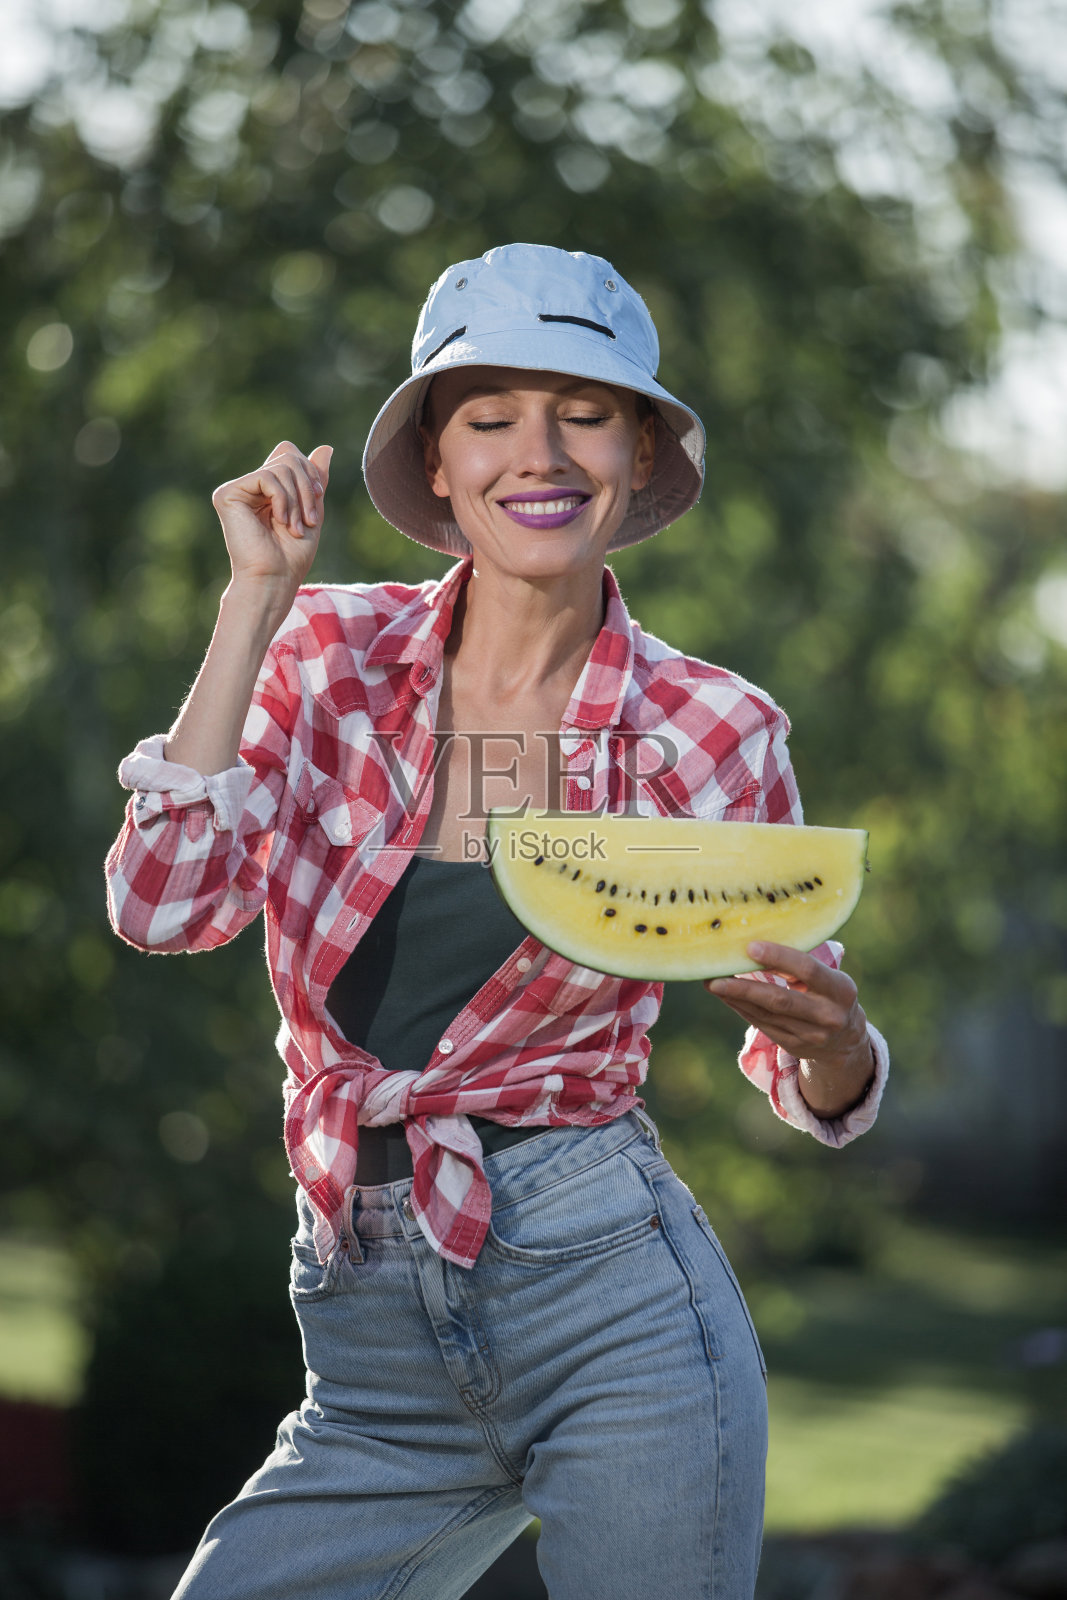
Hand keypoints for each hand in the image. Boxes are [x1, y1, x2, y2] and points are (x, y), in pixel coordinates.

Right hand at [211, 441, 332, 596]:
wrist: (274, 579)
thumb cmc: (292, 555)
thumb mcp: (312, 511)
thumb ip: (315, 480)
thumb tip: (326, 447)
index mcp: (267, 489)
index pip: (290, 454)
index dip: (309, 471)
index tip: (318, 496)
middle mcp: (250, 486)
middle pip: (288, 455)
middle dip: (308, 486)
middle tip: (309, 519)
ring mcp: (237, 489)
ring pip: (281, 466)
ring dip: (298, 499)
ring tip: (295, 527)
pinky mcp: (227, 494)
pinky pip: (267, 477)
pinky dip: (283, 499)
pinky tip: (279, 520)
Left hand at [704, 941, 873, 1116]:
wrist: (845, 1040)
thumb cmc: (829, 993)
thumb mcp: (827, 977)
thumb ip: (799, 965)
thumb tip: (753, 944)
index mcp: (840, 989)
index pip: (807, 969)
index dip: (778, 957)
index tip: (750, 947)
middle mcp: (828, 1015)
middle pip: (780, 1000)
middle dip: (744, 988)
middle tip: (715, 976)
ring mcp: (810, 1035)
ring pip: (765, 1014)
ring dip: (734, 998)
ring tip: (711, 982)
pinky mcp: (793, 1046)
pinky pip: (760, 1024)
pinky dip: (740, 1008)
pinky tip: (725, 995)